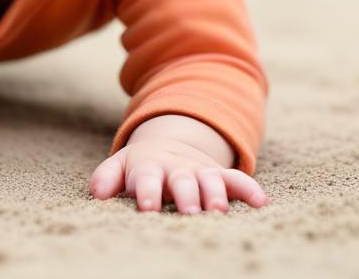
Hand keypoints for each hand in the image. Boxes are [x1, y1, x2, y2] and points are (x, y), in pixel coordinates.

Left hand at [89, 136, 268, 213]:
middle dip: (185, 195)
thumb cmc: (140, 167)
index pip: (147, 177)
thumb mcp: (120, 166)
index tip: (149, 206)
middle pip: (182, 181)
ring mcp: (200, 172)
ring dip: (215, 194)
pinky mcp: (220, 177)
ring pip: (211, 181)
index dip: (148, 191)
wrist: (168, 146)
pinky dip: (249, 190)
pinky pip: (237, 181)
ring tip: (219, 210)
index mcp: (149, 167)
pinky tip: (261, 203)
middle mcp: (177, 169)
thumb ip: (107, 178)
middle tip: (188, 211)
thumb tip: (97, 193)